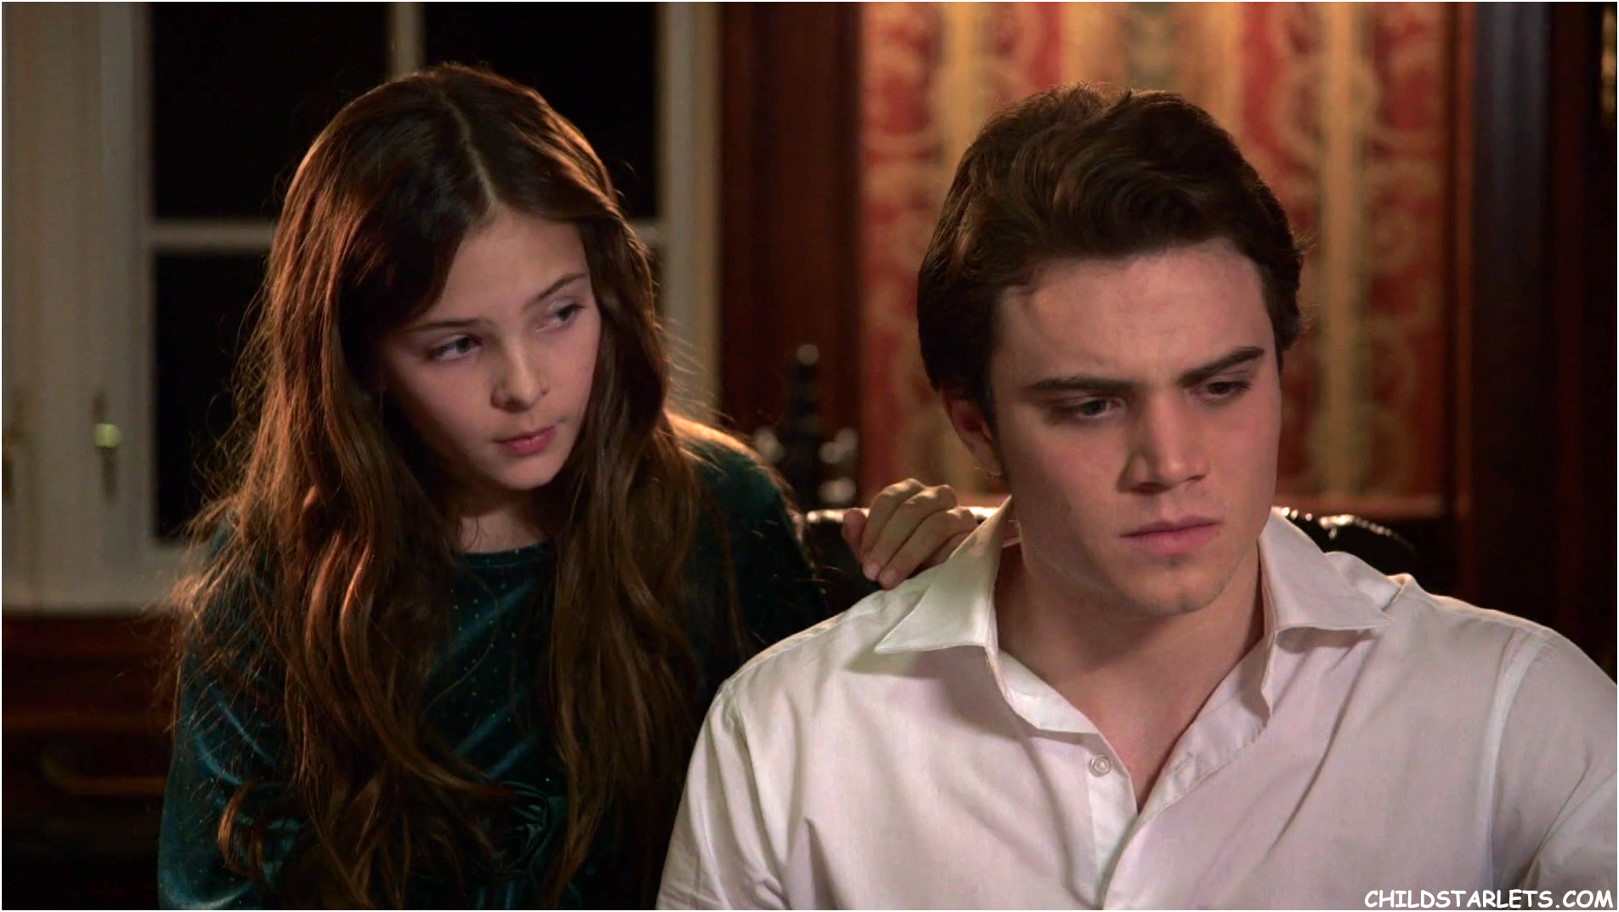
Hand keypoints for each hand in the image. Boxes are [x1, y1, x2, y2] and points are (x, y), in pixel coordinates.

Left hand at [840, 479, 978, 588]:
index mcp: (910, 492)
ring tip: (889, 580)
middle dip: (887, 544)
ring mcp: (960, 514)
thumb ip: (860, 536)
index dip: (873, 530)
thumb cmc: (902, 563)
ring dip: (907, 555)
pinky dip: (934, 562)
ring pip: (934, 525)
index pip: (889, 499)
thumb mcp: (875, 553)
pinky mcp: (975, 536)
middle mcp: (938, 495)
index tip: (864, 560)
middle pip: (910, 510)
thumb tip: (850, 515)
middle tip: (872, 573)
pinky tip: (920, 579)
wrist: (939, 587)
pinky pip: (956, 544)